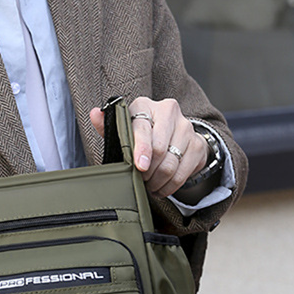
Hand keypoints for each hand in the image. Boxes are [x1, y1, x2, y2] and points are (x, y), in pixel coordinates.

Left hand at [90, 97, 207, 197]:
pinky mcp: (198, 144)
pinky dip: (170, 185)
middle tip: (141, 179)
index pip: (142, 128)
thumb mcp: (122, 130)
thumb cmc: (139, 133)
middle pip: (159, 148)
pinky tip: (161, 187)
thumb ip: (107, 125)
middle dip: (147, 171)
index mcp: (145, 105)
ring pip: (171, 163)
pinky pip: (183, 172)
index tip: (139, 166)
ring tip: (149, 185)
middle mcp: (169, 111)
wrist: (169, 135)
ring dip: (158, 181)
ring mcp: (186, 127)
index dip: (141, 149)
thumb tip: (95, 114)